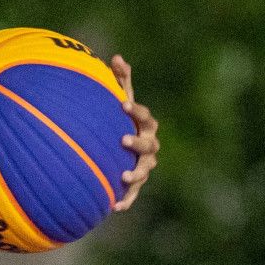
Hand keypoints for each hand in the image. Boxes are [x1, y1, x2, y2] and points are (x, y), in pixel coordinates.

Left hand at [110, 55, 158, 210]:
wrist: (119, 147)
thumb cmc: (118, 119)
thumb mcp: (119, 99)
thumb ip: (120, 81)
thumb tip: (116, 57)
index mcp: (145, 124)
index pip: (144, 115)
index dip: (135, 110)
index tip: (122, 104)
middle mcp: (149, 145)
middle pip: (148, 144)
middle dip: (138, 142)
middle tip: (123, 139)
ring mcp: (144, 165)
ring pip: (144, 171)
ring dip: (135, 174)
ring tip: (122, 177)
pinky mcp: (135, 184)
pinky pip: (133, 194)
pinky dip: (126, 201)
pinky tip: (114, 208)